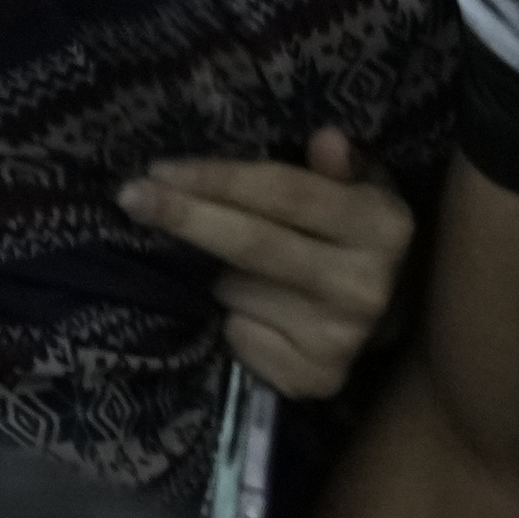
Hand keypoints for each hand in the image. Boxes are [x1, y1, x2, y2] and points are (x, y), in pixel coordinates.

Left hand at [123, 128, 412, 398]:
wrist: (387, 322)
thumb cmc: (350, 239)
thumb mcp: (356, 191)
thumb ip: (338, 166)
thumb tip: (326, 139)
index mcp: (383, 225)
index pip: (286, 192)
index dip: (218, 179)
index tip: (160, 168)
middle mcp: (366, 285)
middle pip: (254, 243)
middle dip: (186, 217)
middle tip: (131, 196)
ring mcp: (340, 339)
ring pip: (236, 289)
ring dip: (213, 274)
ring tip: (229, 268)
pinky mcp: (313, 378)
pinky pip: (238, 334)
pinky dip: (226, 318)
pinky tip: (246, 310)